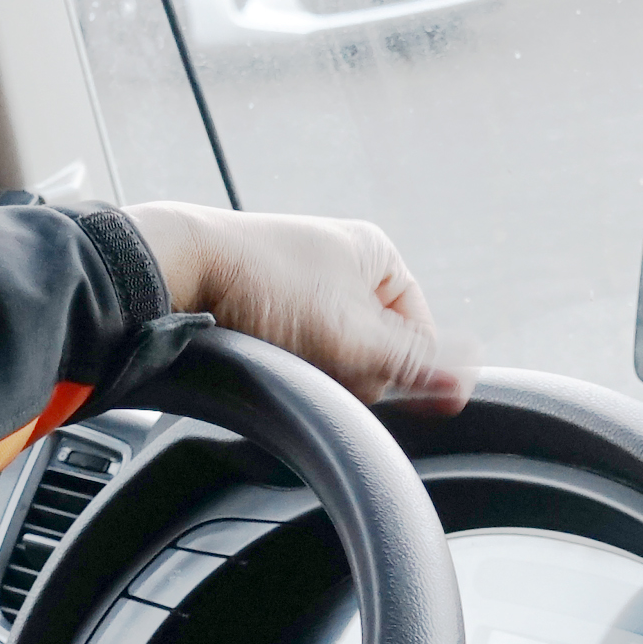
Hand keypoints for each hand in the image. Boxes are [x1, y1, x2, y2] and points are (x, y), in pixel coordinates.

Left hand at [124, 205, 472, 415]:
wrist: (178, 270)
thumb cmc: (265, 286)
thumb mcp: (352, 334)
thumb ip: (412, 364)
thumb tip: (464, 387)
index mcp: (379, 256)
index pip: (421, 339)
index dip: (395, 370)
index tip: (361, 371)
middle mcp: (345, 266)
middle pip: (375, 353)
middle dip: (349, 370)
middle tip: (313, 356)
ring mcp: (306, 286)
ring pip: (333, 358)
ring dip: (314, 369)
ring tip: (281, 349)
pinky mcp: (269, 306)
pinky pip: (295, 353)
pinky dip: (284, 362)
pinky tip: (263, 351)